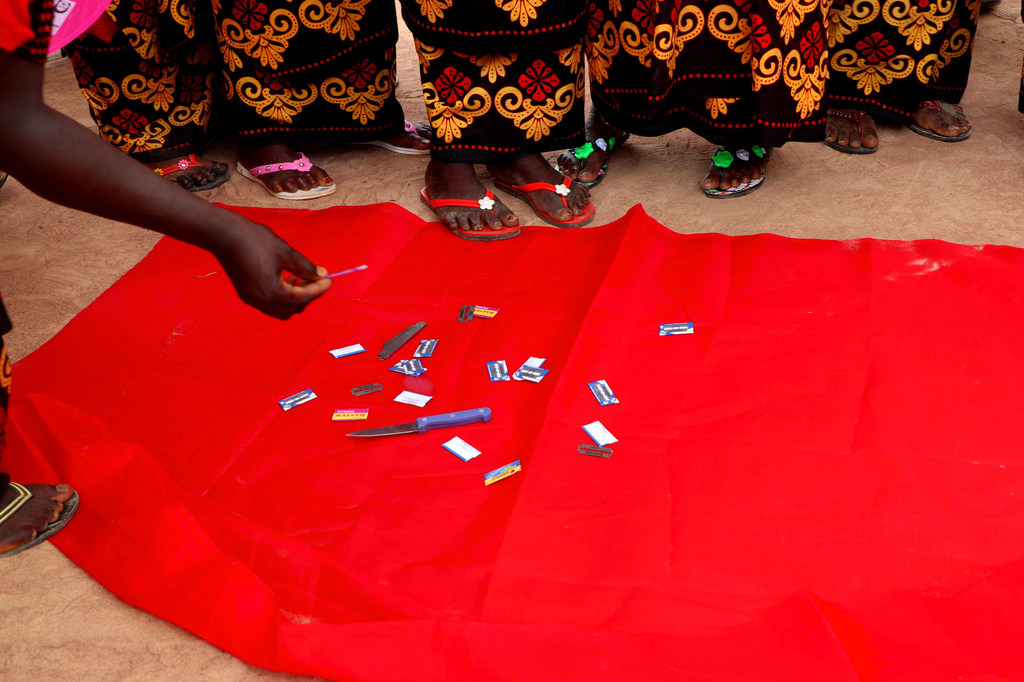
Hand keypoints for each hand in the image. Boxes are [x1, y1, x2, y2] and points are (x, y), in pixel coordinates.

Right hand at [213, 219, 331, 318]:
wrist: (224, 235)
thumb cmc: (255, 240)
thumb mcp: (286, 252)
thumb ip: (306, 267)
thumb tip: (322, 275)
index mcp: (273, 293)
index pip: (304, 297)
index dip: (319, 289)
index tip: (330, 280)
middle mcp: (262, 302)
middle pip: (295, 308)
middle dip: (308, 295)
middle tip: (316, 279)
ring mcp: (253, 300)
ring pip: (282, 310)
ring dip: (295, 298)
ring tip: (300, 278)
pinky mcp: (246, 295)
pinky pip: (270, 305)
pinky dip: (282, 298)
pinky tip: (285, 279)